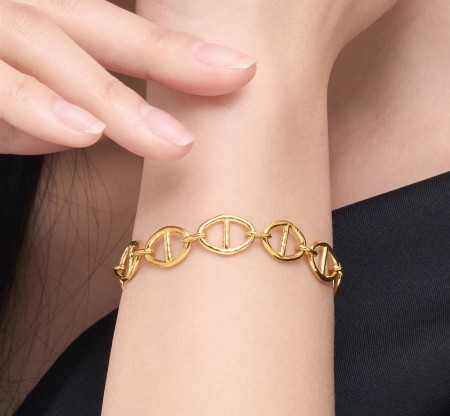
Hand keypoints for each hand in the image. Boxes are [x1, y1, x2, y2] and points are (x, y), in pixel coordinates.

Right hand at [0, 0, 256, 158]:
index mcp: (42, 20)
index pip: (119, 31)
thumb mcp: (26, 87)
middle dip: (166, 56)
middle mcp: (15, 14)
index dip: (180, 51)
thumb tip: (107, 125)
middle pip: (95, 28)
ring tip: (171, 140)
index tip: (241, 70)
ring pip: (45, 52)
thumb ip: (67, 99)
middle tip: (235, 79)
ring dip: (109, 96)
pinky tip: (76, 131)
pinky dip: (33, 109)